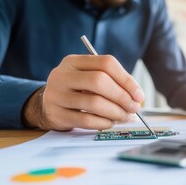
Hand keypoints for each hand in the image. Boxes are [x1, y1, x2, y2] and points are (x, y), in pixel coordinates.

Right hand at [23, 55, 143, 130]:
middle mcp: (63, 75)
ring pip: (93, 102)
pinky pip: (86, 120)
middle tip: (134, 108)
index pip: (106, 63)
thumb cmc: (77, 90)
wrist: (46, 105)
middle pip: (99, 81)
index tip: (139, 95)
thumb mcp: (89, 78)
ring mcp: (57, 94)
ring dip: (115, 112)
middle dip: (122, 97)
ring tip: (125, 117)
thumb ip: (112, 82)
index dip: (127, 80)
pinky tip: (110, 123)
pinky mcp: (56, 114)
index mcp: (74, 61)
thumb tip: (137, 97)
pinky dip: (103, 123)